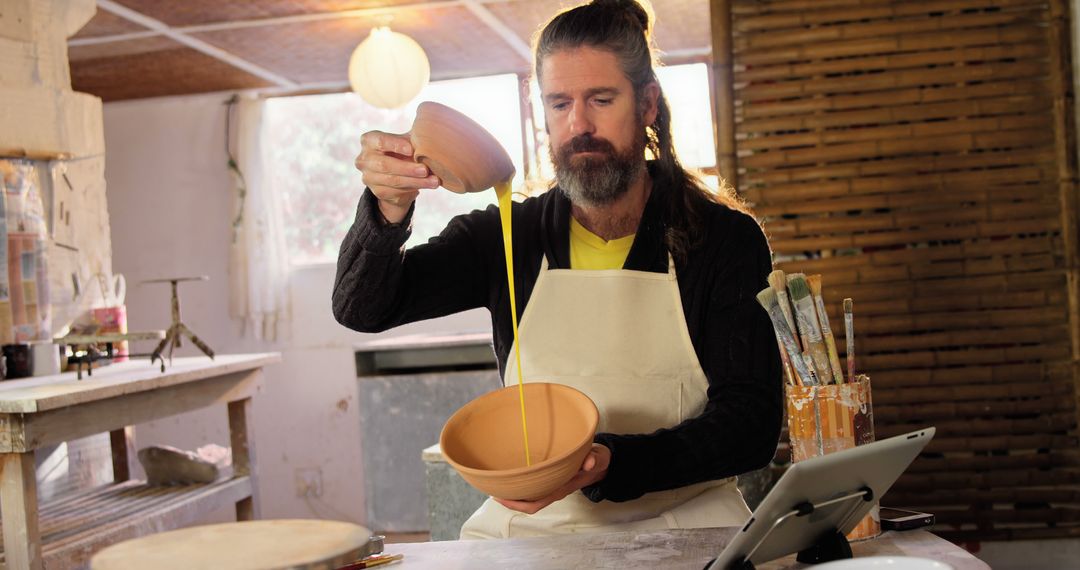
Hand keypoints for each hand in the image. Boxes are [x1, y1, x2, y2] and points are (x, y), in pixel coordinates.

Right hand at [355, 130, 440, 223]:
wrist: (397, 174)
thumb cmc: (403, 151)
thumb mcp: (406, 141)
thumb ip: (413, 137)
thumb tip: (429, 130)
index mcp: (369, 140)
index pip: (380, 141)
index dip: (395, 145)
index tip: (411, 150)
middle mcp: (364, 159)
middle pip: (385, 165)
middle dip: (407, 169)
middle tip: (425, 170)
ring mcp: (368, 177)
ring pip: (393, 181)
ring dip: (416, 181)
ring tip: (434, 181)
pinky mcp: (377, 192)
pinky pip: (396, 191)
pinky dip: (414, 188)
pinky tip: (427, 186)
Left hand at [494, 444, 610, 514]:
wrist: (600, 462)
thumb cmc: (596, 460)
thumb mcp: (598, 458)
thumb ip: (594, 459)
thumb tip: (589, 462)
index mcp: (562, 488)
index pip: (536, 503)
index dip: (517, 504)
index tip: (501, 497)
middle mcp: (555, 490)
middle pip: (528, 504)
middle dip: (510, 501)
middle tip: (493, 490)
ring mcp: (553, 487)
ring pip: (529, 498)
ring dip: (513, 494)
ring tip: (498, 485)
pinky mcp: (552, 480)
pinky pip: (533, 488)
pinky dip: (521, 486)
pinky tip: (512, 478)